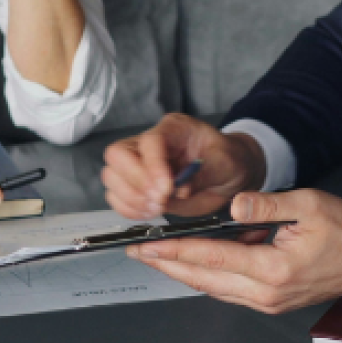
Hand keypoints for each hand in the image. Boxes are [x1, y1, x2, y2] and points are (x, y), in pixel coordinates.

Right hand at [102, 114, 266, 218]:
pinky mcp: (138, 186)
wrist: (229, 175)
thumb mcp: (226, 163)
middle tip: (161, 201)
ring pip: (112, 176)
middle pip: (117, 154)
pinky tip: (149, 213)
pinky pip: (116, 196)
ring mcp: (140, 165)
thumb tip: (179, 189)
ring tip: (157, 208)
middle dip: (135, 182)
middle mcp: (149, 144)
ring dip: (130, 198)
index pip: (149, 142)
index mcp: (173, 129)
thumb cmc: (228, 161)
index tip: (167, 190)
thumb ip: (203, 173)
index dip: (152, 166)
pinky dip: (128, 209)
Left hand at [128, 189, 341, 313]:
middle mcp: (266, 291)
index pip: (212, 258)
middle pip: (203, 279)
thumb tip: (234, 204)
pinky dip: (204, 276)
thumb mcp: (307, 204)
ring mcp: (268, 300)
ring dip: (181, 272)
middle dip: (167, 265)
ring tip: (155, 256)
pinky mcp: (271, 299)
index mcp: (274, 268)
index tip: (147, 244)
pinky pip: (228, 289)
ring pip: (212, 288)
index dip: (174, 250)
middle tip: (137, 251)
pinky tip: (190, 263)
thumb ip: (267, 204)